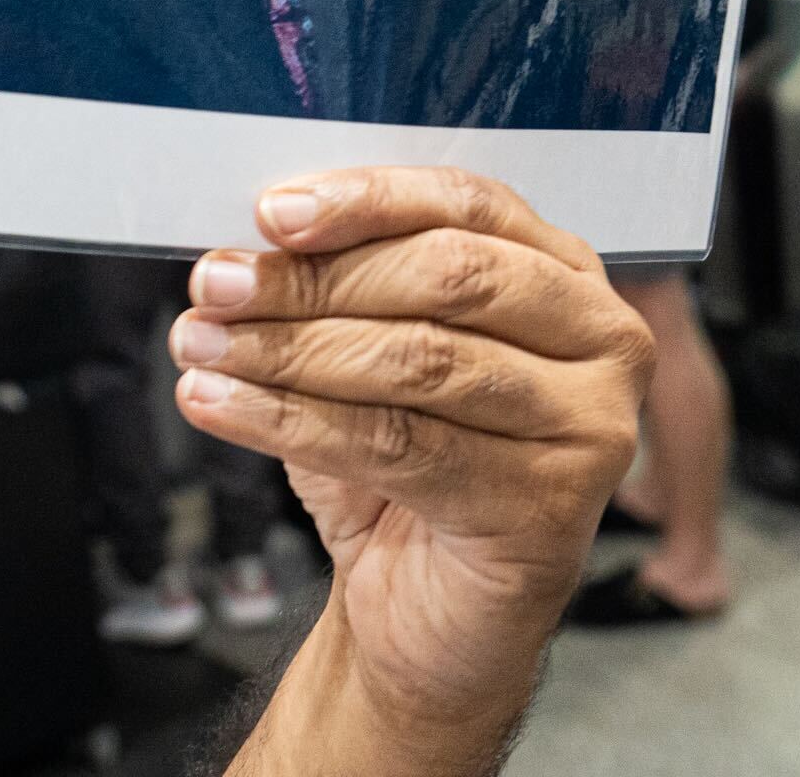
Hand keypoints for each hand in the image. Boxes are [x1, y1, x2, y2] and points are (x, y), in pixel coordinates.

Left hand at [174, 168, 649, 757]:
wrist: (423, 600)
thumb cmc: (403, 456)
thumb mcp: (366, 344)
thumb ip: (331, 282)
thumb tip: (243, 246)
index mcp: (561, 270)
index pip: (467, 203)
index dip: (365, 200)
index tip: (272, 214)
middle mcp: (599, 339)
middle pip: (447, 277)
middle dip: (312, 280)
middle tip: (214, 288)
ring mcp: (589, 426)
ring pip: (419, 361)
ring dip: (287, 350)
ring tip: (200, 347)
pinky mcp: (550, 507)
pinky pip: (399, 445)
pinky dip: (290, 420)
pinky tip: (221, 404)